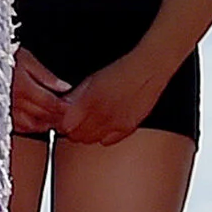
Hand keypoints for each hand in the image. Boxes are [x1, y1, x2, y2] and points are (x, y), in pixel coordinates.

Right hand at [11, 48, 71, 134]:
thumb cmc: (3, 57)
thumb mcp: (28, 59)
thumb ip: (47, 76)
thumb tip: (64, 87)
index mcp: (25, 88)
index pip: (51, 104)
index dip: (63, 107)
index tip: (69, 107)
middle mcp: (16, 102)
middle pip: (43, 116)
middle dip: (56, 117)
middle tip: (66, 117)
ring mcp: (7, 110)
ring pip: (31, 125)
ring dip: (44, 125)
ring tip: (52, 122)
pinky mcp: (0, 114)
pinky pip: (17, 126)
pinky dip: (28, 128)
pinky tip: (34, 124)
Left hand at [55, 53, 172, 146]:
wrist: (148, 70)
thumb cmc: (122, 70)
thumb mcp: (92, 78)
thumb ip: (76, 94)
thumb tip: (63, 104)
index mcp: (90, 101)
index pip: (66, 125)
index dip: (63, 123)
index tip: (65, 118)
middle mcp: (102, 115)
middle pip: (77, 136)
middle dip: (73, 130)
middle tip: (77, 120)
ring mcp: (116, 124)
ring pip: (91, 140)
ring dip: (88, 134)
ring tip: (92, 121)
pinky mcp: (128, 128)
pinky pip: (109, 141)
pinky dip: (104, 137)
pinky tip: (106, 125)